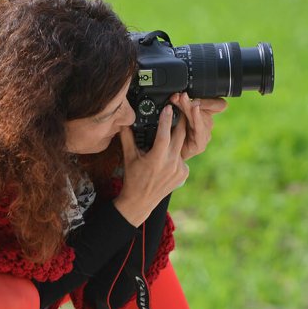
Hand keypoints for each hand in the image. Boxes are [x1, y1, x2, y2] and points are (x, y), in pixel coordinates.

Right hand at [114, 104, 188, 225]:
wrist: (140, 201)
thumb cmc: (133, 178)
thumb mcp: (129, 156)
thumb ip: (127, 137)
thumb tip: (123, 121)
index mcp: (157, 159)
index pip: (164, 134)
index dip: (166, 119)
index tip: (168, 107)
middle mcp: (171, 164)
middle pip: (179, 136)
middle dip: (180, 121)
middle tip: (179, 109)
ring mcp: (179, 169)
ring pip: (181, 146)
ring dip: (177, 137)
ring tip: (175, 126)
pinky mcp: (184, 173)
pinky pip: (182, 157)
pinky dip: (176, 153)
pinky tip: (169, 154)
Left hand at [171, 92, 226, 160]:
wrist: (165, 151)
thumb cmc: (171, 132)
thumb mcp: (177, 113)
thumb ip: (180, 103)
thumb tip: (177, 94)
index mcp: (205, 115)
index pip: (219, 105)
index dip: (212, 99)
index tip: (198, 91)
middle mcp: (207, 124)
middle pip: (208, 108)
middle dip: (193, 100)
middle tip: (181, 95)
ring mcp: (205, 134)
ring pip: (202, 117)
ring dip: (189, 107)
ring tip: (179, 100)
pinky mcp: (200, 144)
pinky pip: (200, 128)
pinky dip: (197, 117)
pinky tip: (194, 109)